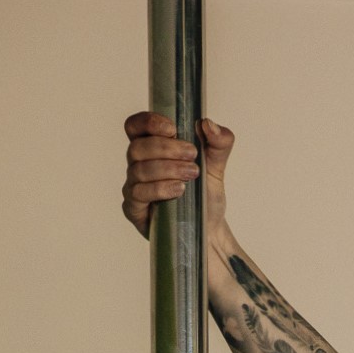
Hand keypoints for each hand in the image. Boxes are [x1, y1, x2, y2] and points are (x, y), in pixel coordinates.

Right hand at [122, 112, 234, 239]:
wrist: (210, 229)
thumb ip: (219, 142)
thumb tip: (208, 123)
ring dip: (168, 169)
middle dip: (167, 148)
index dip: (148, 122)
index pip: (135, 126)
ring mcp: (134, 187)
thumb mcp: (217, 165)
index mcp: (151, 148)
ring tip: (192, 174)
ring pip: (140, 170)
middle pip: (137, 147)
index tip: (173, 129)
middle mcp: (138, 165)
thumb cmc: (206, 195)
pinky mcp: (134, 210)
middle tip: (193, 156)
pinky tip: (179, 190)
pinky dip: (160, 188)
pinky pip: (139, 194)